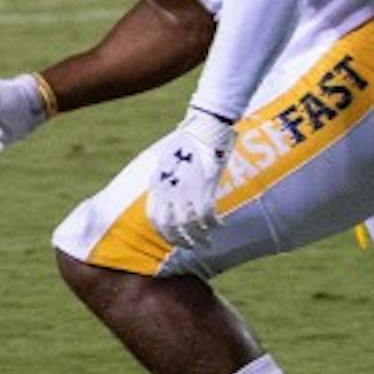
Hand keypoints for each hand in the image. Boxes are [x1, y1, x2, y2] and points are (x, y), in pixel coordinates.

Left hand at [144, 107, 238, 247]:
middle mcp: (168, 188)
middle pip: (170, 226)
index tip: (173, 239)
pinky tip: (219, 225)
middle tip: (192, 246)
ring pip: (189, 224)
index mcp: (157, 182)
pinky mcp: (204, 184)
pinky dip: (213, 223)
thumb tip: (168, 198)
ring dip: (199, 237)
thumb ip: (166, 181)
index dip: (163, 233)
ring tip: (207, 242)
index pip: (154, 217)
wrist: (202, 127)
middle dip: (180, 241)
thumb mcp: (167, 163)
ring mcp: (185, 187)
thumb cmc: (187, 144)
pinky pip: (207, 214)